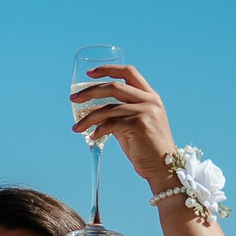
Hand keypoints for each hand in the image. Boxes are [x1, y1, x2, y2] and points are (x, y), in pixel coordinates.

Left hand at [70, 63, 178, 181]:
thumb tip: (93, 110)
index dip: (108, 69)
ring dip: (87, 118)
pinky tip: (92, 137)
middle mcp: (150, 100)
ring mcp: (145, 111)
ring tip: (76, 127)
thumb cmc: (145, 146)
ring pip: (108, 108)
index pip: (129, 72)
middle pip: (114, 87)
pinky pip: (110, 124)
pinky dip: (97, 130)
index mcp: (150, 96)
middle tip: (73, 99)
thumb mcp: (134, 124)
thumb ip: (119, 114)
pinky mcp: (139, 125)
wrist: (163, 165)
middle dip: (89, 92)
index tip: (89, 73)